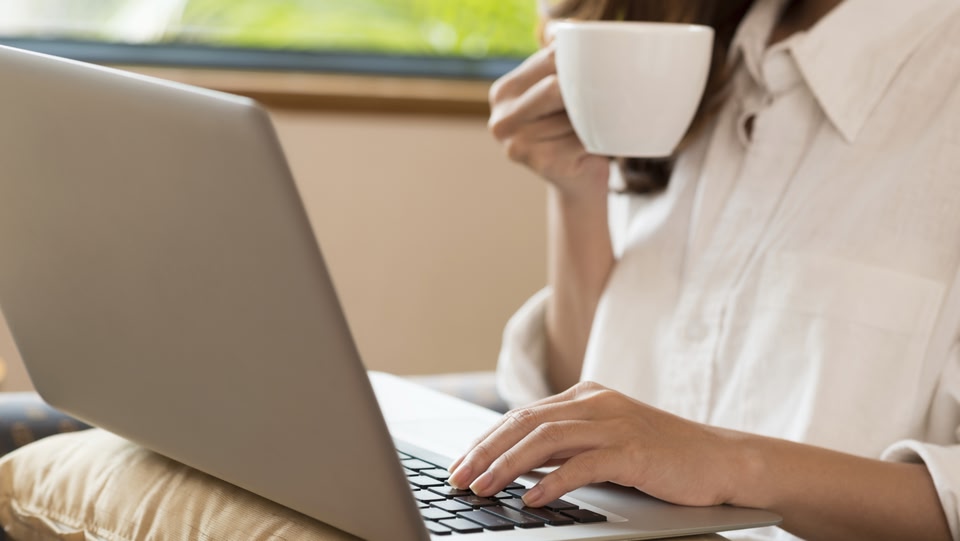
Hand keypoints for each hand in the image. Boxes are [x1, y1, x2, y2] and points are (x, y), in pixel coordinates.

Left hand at [447, 381, 744, 507]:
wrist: (722, 460)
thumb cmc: (661, 456)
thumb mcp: (606, 442)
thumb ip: (566, 445)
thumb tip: (517, 465)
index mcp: (585, 396)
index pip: (522, 415)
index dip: (486, 440)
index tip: (460, 465)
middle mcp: (596, 402)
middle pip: (525, 422)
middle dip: (485, 451)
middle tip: (457, 478)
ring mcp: (615, 423)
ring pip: (545, 439)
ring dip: (507, 466)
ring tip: (482, 488)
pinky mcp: (633, 449)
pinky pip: (582, 464)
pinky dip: (551, 481)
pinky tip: (531, 499)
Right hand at [488, 45, 609, 199]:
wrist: (578, 182)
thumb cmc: (571, 129)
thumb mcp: (560, 93)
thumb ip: (559, 65)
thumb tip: (568, 31)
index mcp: (502, 92)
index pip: (550, 59)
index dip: (579, 63)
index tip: (596, 71)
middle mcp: (501, 119)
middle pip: (557, 87)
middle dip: (584, 93)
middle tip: (599, 103)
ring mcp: (517, 144)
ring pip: (573, 114)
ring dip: (592, 119)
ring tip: (589, 130)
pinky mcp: (540, 163)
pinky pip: (582, 138)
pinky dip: (596, 140)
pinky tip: (591, 147)